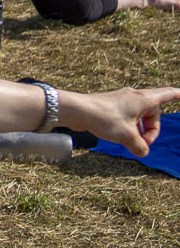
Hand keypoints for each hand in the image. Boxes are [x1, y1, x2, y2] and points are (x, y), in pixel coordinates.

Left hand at [64, 87, 178, 156]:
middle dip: (151, 130)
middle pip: (152, 113)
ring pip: (138, 117)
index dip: (176, 95)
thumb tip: (143, 152)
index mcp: (144, 99)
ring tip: (130, 142)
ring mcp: (121, 101)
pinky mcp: (110, 106)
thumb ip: (139, 146)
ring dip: (138, 130)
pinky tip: (119, 138)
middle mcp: (134, 97)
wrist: (77, 110)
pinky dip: (127, 128)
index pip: (167, 95)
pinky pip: (126, 118)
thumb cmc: (104, 118)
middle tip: (143, 143)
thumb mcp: (126, 136)